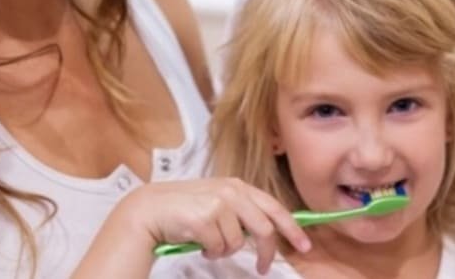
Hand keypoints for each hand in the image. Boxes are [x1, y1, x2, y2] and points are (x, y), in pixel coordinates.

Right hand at [122, 178, 309, 273]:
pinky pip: (218, 248)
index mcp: (238, 186)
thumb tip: (265, 233)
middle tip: (262, 268)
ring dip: (223, 250)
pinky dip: (210, 252)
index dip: (292, 228)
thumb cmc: (184, 209)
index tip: (304, 244)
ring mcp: (218, 205)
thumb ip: (241, 212)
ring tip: (208, 242)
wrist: (150, 210)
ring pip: (236, 243)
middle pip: (264, 229)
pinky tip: (197, 242)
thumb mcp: (217, 202)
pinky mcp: (204, 220)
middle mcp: (231, 192)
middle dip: (266, 253)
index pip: (274, 207)